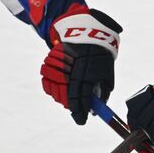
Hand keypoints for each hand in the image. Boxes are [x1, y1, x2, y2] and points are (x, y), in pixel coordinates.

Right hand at [42, 9, 121, 124]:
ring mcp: (60, 65)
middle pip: (66, 97)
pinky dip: (51, 86)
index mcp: (87, 73)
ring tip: (67, 96)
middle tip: (75, 110)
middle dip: (71, 106)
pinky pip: (46, 80)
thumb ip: (103, 91)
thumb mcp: (107, 73)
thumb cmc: (100, 55)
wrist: (86, 32)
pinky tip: (58, 87)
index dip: (80, 112)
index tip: (81, 121)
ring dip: (61, 97)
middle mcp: (71, 70)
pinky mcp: (51, 60)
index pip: (81, 99)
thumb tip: (97, 108)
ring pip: (55, 90)